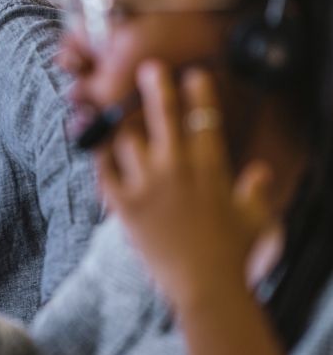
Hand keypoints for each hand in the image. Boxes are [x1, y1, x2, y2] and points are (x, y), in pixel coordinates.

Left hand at [96, 61, 274, 309]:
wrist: (206, 287)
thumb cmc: (234, 255)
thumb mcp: (253, 219)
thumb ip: (254, 191)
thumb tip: (258, 173)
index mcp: (210, 167)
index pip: (203, 117)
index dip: (198, 91)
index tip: (193, 73)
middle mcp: (176, 168)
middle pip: (161, 114)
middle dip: (156, 85)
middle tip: (150, 67)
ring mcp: (147, 184)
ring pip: (126, 138)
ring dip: (122, 125)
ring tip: (115, 114)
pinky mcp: (125, 204)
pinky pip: (104, 171)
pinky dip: (100, 158)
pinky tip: (96, 149)